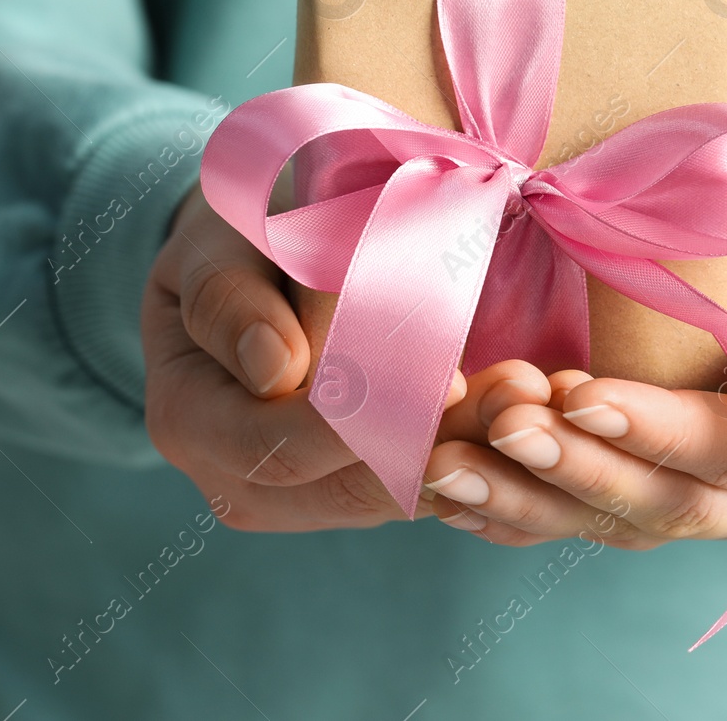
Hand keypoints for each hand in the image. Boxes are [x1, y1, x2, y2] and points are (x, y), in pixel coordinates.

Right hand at [143, 184, 551, 530]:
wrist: (259, 249)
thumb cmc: (236, 230)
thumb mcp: (216, 238)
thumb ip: (231, 295)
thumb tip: (272, 369)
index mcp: (187, 420)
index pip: (271, 444)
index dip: (355, 421)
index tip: (440, 382)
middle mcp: (239, 481)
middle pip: (348, 486)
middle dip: (441, 440)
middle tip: (521, 388)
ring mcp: (304, 497)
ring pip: (399, 494)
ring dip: (475, 449)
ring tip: (539, 392)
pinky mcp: (362, 487)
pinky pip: (425, 485)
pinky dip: (479, 452)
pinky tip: (533, 408)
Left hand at [421, 144, 726, 546]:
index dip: (662, 431)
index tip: (580, 392)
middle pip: (675, 504)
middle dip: (580, 468)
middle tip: (500, 422)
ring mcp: (721, 505)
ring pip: (620, 525)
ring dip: (530, 498)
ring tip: (449, 461)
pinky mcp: (660, 495)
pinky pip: (586, 521)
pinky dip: (516, 510)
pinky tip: (450, 488)